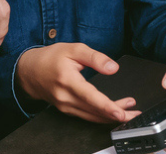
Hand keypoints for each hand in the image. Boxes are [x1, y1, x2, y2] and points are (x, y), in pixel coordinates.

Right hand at [16, 43, 140, 123]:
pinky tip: (114, 111)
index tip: (121, 112)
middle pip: (94, 111)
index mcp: (67, 81)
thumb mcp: (74, 49)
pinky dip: (102, 115)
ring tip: (129, 111)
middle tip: (135, 113)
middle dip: (117, 114)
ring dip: (112, 116)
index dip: (107, 106)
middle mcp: (65, 98)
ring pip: (92, 116)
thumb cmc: (51, 58)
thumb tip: (112, 67)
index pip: (90, 97)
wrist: (30, 71)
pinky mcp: (67, 110)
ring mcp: (65, 107)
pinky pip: (87, 116)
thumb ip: (95, 57)